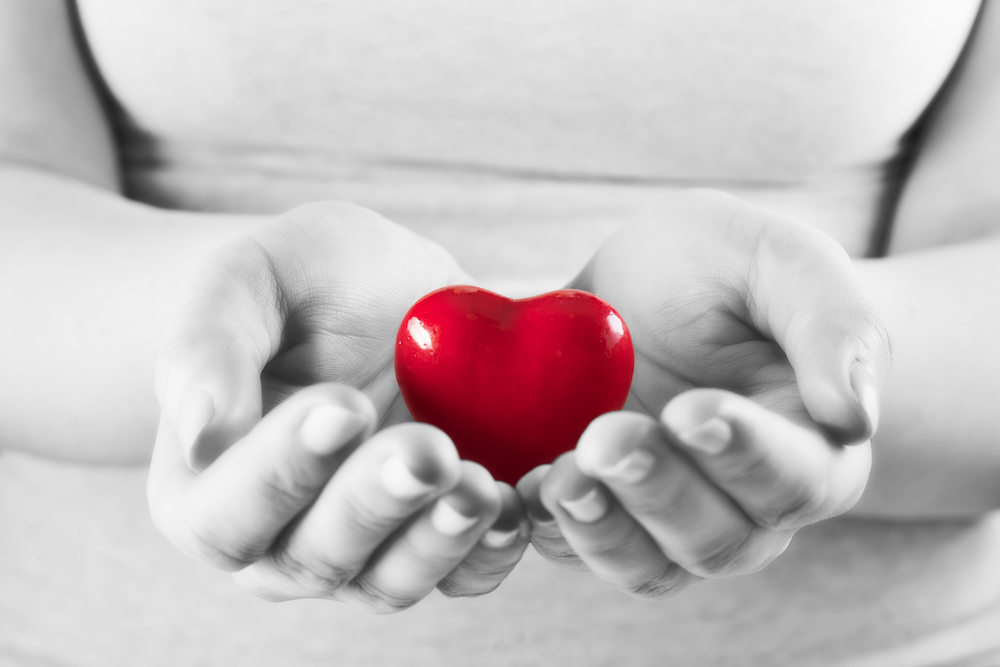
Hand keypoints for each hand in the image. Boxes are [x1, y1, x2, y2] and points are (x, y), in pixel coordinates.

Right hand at [148, 202, 529, 610]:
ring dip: (436, 541)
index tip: (341, 406)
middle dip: (374, 504)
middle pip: (314, 558)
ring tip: (478, 483)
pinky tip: (515, 502)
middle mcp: (276, 537)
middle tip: (426, 448)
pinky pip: (461, 575)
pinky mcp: (431, 537)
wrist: (376, 289)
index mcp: (203, 484)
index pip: (225, 514)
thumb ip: (207, 344)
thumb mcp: (248, 277)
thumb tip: (198, 431)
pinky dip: (489, 550)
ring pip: (389, 581)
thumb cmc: (300, 281)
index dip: (280, 473)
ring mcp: (361, 548)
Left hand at [519, 189, 890, 597]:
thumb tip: (854, 416)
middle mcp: (744, 501)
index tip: (693, 410)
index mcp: (810, 443)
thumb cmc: (729, 267)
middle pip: (716, 537)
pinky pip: (581, 548)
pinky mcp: (602, 508)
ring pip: (648, 564)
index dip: (745, 454)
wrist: (658, 282)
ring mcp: (667, 514)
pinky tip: (522, 487)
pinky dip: (551, 529)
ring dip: (603, 530)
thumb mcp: (780, 259)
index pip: (795, 477)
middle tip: (608, 435)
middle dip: (660, 491)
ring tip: (560, 478)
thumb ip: (832, 321)